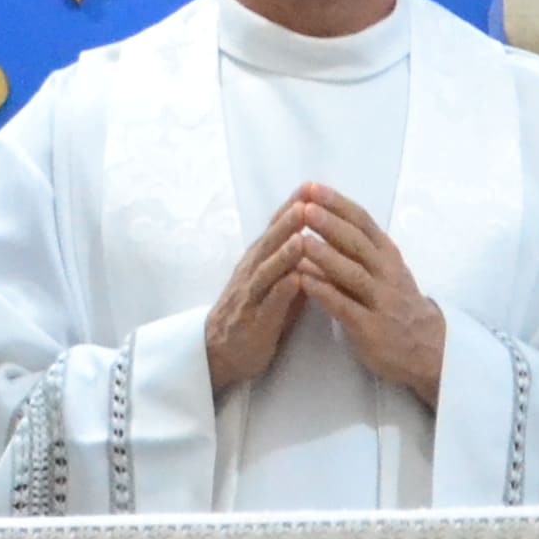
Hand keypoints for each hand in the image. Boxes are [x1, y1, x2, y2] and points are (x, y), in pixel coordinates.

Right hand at [202, 195, 321, 391]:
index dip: (292, 207)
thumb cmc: (255, 315)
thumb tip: (318, 236)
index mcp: (259, 260)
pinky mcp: (254, 321)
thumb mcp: (274, 282)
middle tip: (307, 199)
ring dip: (284, 252)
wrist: (220, 352)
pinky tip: (296, 280)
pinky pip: (269, 303)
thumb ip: (293, 261)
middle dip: (289, 221)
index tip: (312, 186)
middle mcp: (252, 272)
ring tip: (301, 235)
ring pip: (268, 269)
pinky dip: (282, 290)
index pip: (276, 228)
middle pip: (270, 242)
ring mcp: (251, 296)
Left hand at [285, 185, 448, 403]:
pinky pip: (345, 306)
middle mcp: (386, 273)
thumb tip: (323, 217)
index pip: (363, 222)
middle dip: (330, 223)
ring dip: (325, 256)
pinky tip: (302, 281)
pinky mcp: (370, 328)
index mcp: (387, 255)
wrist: (427, 349)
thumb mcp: (384, 269)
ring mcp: (380, 301)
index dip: (337, 204)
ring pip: (352, 273)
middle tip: (305, 205)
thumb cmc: (396, 303)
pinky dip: (323, 292)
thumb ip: (358, 248)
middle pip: (357, 243)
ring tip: (300, 241)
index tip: (312, 187)